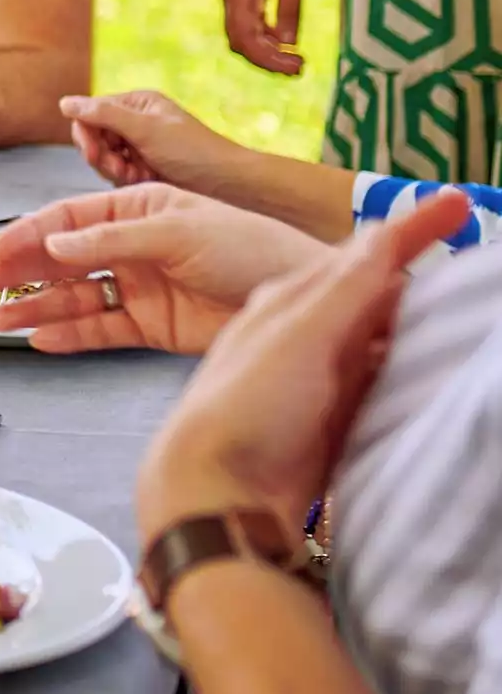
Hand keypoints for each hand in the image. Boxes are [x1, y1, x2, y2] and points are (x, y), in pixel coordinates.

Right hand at [0, 185, 328, 355]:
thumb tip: (56, 247)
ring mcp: (144, 287)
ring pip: (75, 297)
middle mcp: (136, 245)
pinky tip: (41, 338)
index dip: (30, 234)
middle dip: (18, 270)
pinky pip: (102, 330)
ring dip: (35, 306)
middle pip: (63, 258)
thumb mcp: (182, 231)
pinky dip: (71, 335)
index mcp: (141, 207)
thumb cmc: (256, 249)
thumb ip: (114, 241)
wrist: (311, 301)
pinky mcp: (156, 327)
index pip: (71, 219)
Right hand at [63, 89, 254, 194]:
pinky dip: (126, 180)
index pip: (90, 114)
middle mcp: (135, 122)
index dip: (87, 134)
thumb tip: (64, 103)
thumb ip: (103, 115)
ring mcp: (139, 147)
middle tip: (120, 170)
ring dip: (115, 170)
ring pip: (103, 159)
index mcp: (136, 104)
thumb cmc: (194, 152)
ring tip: (137, 176)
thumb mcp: (146, 130)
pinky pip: (117, 174)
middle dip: (103, 156)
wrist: (228, 184)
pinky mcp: (144, 169)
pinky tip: (144, 182)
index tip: (96, 154)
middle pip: (94, 138)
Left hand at [137, 190, 470, 536]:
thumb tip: (383, 236)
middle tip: (473, 256)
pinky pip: (387, 384)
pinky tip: (440, 370)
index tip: (456, 200)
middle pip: (381, 295)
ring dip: (423, 324)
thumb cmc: (244, 408)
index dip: (411, 227)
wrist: (220, 493)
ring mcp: (326, 377)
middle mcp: (310, 334)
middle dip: (424, 273)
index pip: (365, 255)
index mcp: (292, 301)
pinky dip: (414, 371)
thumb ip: (342, 291)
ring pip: (388, 338)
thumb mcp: (296, 337)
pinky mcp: (340, 419)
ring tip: (467, 306)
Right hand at [220, 0, 310, 75]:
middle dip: (266, 60)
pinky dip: (265, 36)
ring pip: (242, 34)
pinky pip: (248, 21)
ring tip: (296, 59)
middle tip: (300, 68)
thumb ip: (289, 4)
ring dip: (265, 51)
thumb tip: (290, 41)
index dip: (269, 58)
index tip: (298, 65)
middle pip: (239, 41)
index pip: (246, 37)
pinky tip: (286, 40)